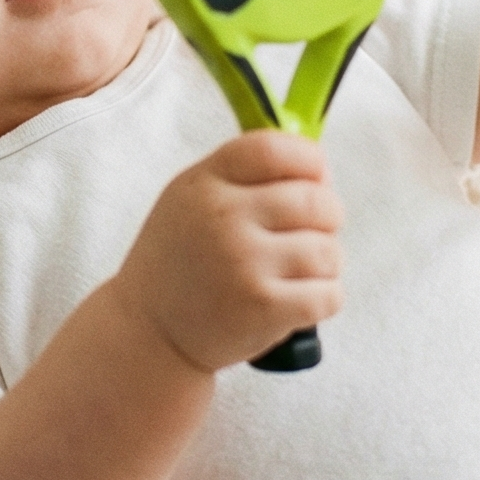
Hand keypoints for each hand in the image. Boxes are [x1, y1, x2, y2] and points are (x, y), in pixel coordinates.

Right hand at [114, 130, 343, 371]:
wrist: (150, 330)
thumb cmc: (182, 260)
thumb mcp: (192, 198)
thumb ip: (246, 175)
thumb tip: (323, 173)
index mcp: (206, 184)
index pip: (275, 149)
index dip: (310, 161)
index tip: (315, 178)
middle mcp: (224, 219)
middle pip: (317, 200)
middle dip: (328, 217)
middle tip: (310, 233)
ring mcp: (245, 265)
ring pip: (329, 251)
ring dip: (326, 263)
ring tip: (298, 271)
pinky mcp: (263, 309)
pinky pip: (329, 295)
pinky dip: (324, 298)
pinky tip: (298, 298)